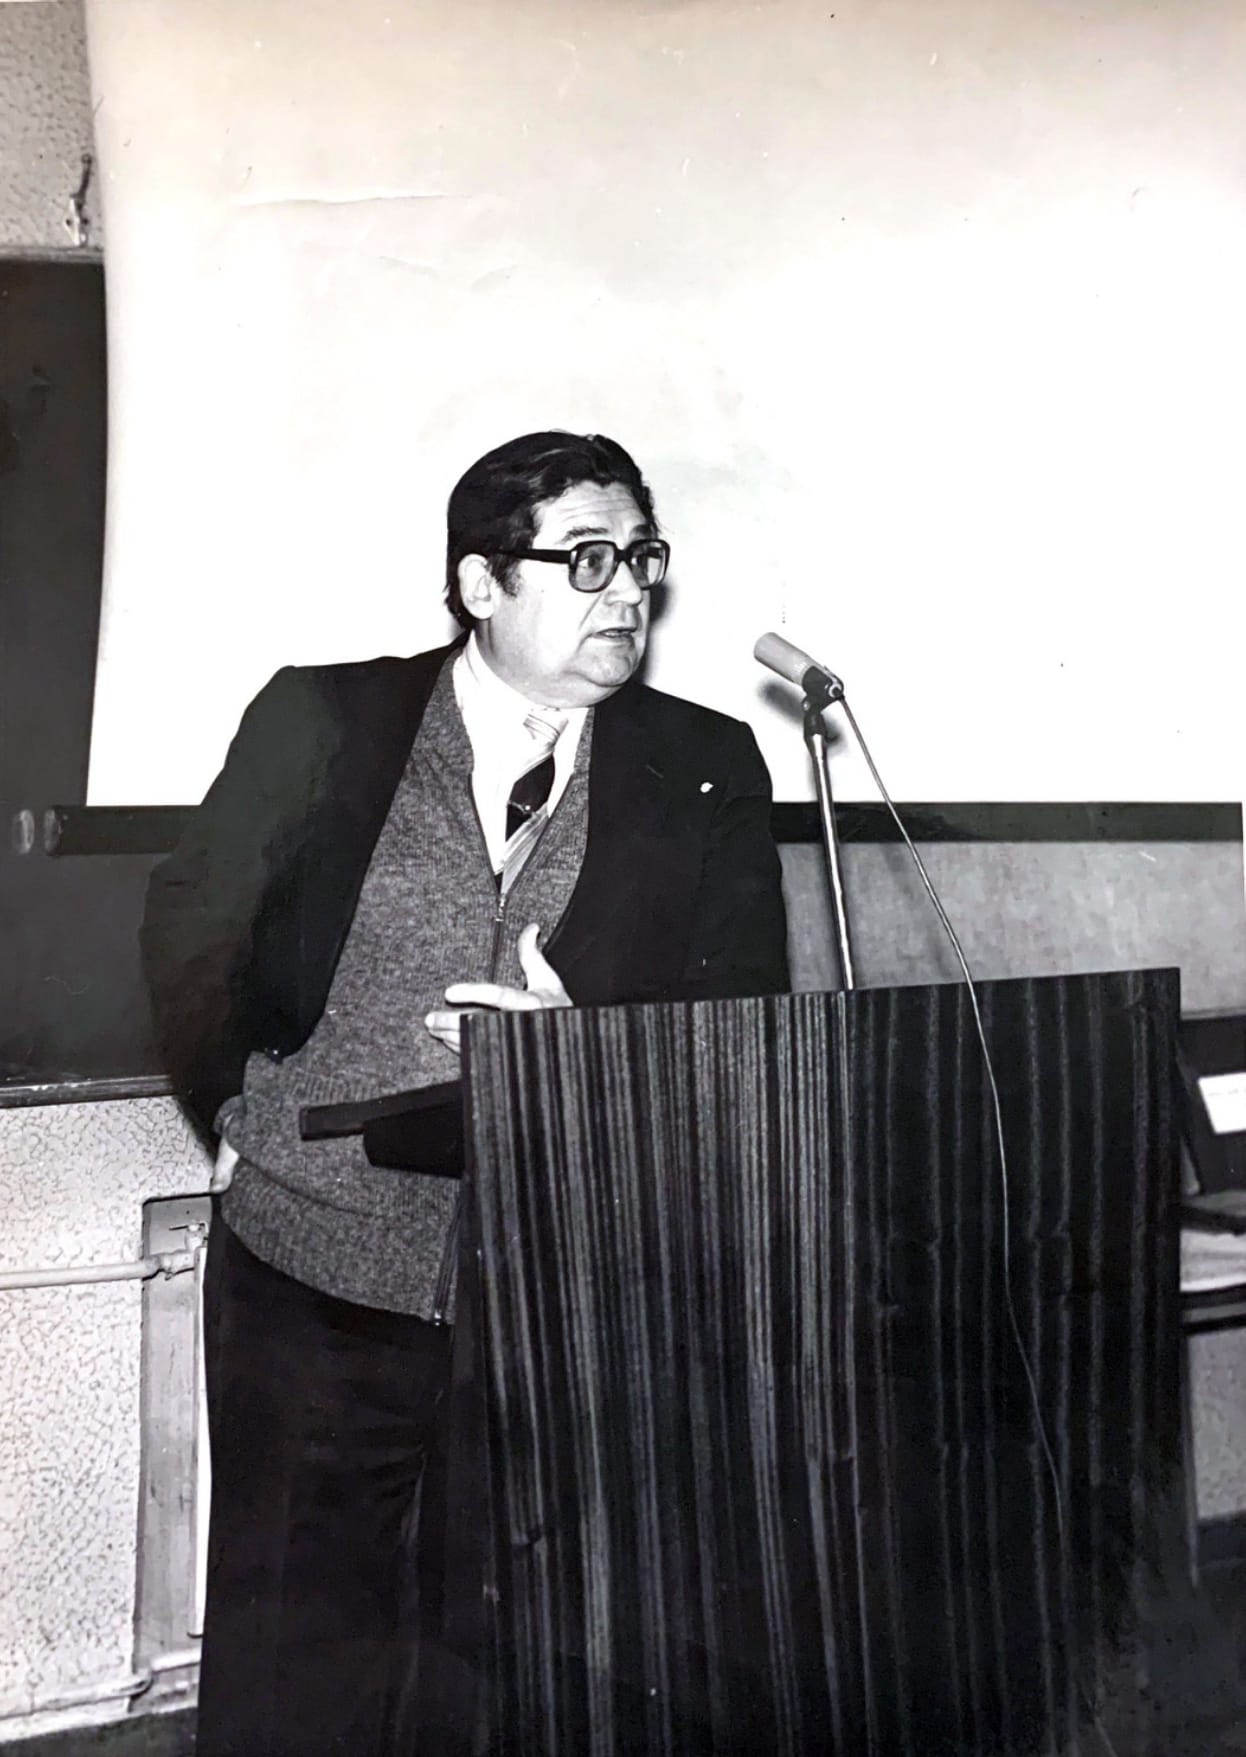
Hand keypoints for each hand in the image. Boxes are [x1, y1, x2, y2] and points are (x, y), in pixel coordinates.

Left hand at [424, 923, 571, 1055]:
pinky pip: (479, 1054)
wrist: (571, 1043)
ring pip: (475, 1043)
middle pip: (479, 1025)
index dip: (474, 993)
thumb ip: (532, 955)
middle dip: (452, 1023)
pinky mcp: (505, 1055)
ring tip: (432, 1026)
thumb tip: (531, 927)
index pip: (500, 996)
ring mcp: (511, 1043)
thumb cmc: (558, 1009)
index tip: (449, 991)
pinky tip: (446, 1039)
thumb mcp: (549, 980)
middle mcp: (521, 1025)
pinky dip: (460, 1047)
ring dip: (450, 1036)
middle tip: (430, 1019)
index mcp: (532, 1004)